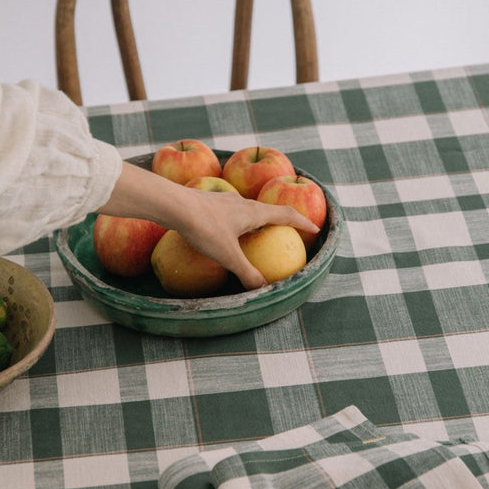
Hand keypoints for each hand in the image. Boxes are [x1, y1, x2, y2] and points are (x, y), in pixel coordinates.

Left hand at [98, 162, 319, 289]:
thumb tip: (262, 288)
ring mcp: (226, 199)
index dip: (302, 222)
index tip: (315, 228)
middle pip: (270, 208)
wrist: (174, 204)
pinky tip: (226, 229)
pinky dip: (238, 219)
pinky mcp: (210, 201)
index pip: (286, 215)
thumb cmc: (204, 228)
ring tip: (259, 230)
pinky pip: (231, 210)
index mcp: (254, 212)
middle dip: (283, 218)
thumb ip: (246, 272)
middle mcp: (243, 202)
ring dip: (259, 217)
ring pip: (249, 208)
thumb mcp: (227, 255)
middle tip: (290, 229)